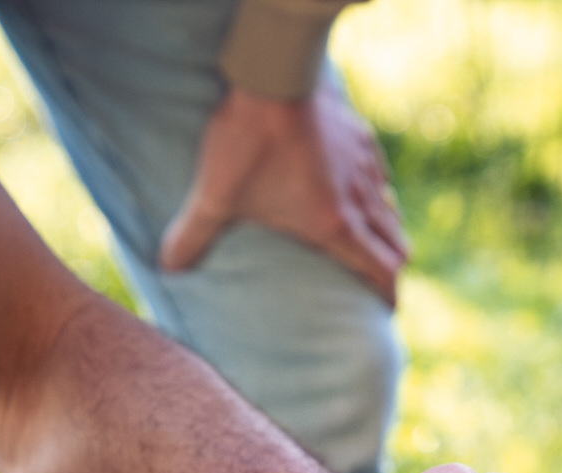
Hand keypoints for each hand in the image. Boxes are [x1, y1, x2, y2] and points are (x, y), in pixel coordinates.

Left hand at [159, 82, 408, 304]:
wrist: (274, 74)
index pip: (380, 269)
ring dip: (385, 229)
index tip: (388, 308)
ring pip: (389, 208)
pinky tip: (360, 185)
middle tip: (380, 277)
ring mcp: (364, 165)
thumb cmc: (250, 142)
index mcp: (334, 225)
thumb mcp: (216, 195)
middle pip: (394, 243)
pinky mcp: (359, 135)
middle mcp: (360, 199)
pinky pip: (378, 172)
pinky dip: (376, 190)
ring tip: (373, 237)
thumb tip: (167, 268)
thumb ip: (193, 235)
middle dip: (390, 265)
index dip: (388, 293)